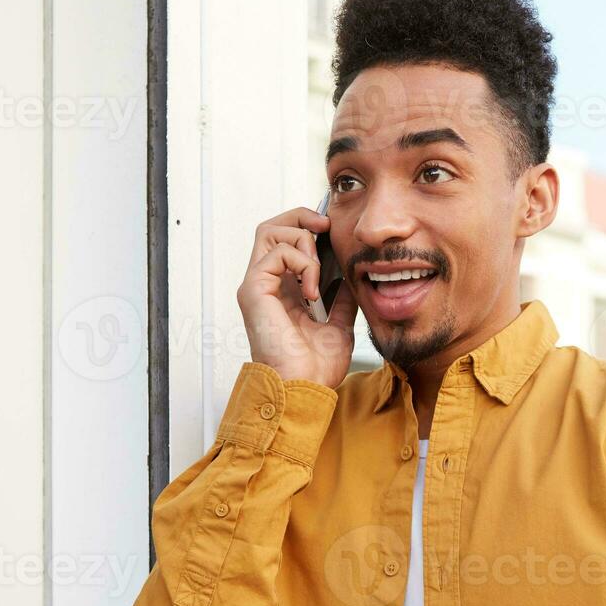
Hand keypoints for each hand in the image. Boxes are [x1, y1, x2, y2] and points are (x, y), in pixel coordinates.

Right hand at [236, 206, 358, 389]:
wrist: (305, 388)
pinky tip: (311, 290)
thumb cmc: (316, 367)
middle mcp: (266, 283)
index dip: (308, 226)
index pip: (286, 240)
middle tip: (327, 228)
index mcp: (283, 290)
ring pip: (271, 231)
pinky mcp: (254, 290)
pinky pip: (276, 252)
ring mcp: (257, 285)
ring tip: (317, 271)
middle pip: (272, 226)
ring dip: (304, 241)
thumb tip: (351, 273)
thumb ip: (341, 297)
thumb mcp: (340, 322)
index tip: (333, 230)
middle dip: (302, 217)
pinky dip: (301, 263)